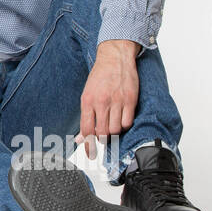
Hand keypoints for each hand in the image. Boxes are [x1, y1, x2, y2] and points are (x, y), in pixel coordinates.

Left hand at [77, 39, 140, 157]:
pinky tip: (122, 118)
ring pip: (115, 129)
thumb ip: (86, 117)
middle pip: (102, 132)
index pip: (86, 129)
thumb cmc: (100, 76)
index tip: (90, 153)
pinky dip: (125, 124)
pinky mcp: (130, 100)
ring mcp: (117, 101)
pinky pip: (128, 122)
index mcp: (87, 101)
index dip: (88, 144)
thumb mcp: (87, 94)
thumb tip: (81, 138)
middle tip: (104, 135)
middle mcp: (101, 102)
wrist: (115, 57)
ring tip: (113, 123)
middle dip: (102, 138)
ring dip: (114, 131)